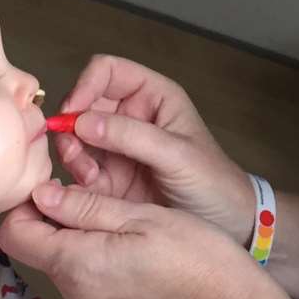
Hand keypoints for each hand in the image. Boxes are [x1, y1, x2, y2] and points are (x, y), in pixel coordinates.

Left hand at [0, 180, 269, 298]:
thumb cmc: (195, 256)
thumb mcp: (139, 215)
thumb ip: (84, 206)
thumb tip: (41, 194)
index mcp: (78, 265)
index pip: (15, 234)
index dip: (25, 204)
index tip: (49, 184)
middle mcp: (76, 296)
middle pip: (38, 250)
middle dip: (52, 219)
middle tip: (86, 193)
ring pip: (62, 266)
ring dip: (75, 240)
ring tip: (114, 219)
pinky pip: (84, 284)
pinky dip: (92, 261)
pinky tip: (126, 248)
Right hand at [54, 55, 256, 242]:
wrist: (227, 227)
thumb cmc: (213, 182)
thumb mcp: (178, 155)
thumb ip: (132, 136)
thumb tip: (82, 121)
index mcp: (152, 97)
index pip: (107, 71)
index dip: (86, 84)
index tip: (74, 110)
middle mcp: (129, 118)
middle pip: (82, 104)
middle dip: (72, 124)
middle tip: (73, 150)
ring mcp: (116, 149)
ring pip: (74, 138)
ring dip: (71, 153)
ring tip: (88, 175)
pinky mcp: (107, 180)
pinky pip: (78, 170)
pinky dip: (74, 178)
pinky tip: (89, 190)